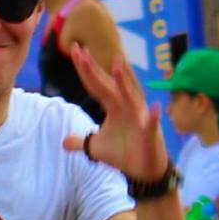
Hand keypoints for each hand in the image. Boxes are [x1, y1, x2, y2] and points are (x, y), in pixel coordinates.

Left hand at [60, 43, 167, 182]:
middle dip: (94, 68)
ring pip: (130, 97)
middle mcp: (126, 106)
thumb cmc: (124, 153)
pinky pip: (151, 124)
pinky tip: (154, 109)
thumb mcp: (96, 148)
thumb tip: (64, 141)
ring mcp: (139, 118)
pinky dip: (153, 117)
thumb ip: (81, 141)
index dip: (85, 70)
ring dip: (124, 82)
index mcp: (114, 106)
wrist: (145, 169)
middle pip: (107, 85)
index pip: (96, 85)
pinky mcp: (150, 133)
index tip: (74, 51)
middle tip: (80, 50)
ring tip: (116, 65)